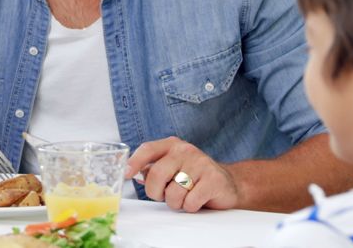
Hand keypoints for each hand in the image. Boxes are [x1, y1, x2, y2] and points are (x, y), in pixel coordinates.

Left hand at [125, 137, 239, 211]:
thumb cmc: (194, 176)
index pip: (148, 149)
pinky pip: (190, 202)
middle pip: (157, 174)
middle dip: (156, 192)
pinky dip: (190, 206)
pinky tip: (197, 199)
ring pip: (173, 192)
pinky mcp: (213, 180)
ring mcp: (201, 164)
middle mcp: (186, 150)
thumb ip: (153, 168)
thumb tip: (133, 172)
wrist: (227, 183)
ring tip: (185, 196)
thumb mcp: (172, 167)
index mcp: (172, 145)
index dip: (134, 162)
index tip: (125, 174)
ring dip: (175, 202)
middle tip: (164, 195)